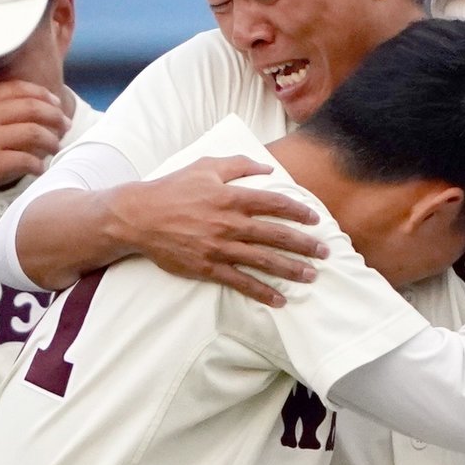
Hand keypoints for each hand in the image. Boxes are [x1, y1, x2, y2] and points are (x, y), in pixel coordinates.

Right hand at [0, 81, 70, 206]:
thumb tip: (0, 107)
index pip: (17, 89)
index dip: (41, 94)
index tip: (54, 103)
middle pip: (32, 108)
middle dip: (55, 116)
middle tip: (65, 125)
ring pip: (34, 132)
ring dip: (51, 140)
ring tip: (56, 147)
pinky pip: (25, 160)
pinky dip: (38, 164)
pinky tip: (39, 169)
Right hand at [103, 156, 328, 306]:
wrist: (138, 217)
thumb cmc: (173, 189)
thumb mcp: (205, 167)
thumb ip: (238, 165)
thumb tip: (268, 169)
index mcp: (230, 197)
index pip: (274, 204)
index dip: (299, 212)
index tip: (316, 220)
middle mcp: (229, 223)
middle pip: (276, 235)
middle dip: (304, 245)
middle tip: (326, 253)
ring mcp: (219, 248)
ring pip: (263, 261)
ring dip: (291, 270)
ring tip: (311, 276)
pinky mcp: (208, 268)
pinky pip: (240, 282)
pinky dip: (262, 292)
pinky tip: (280, 299)